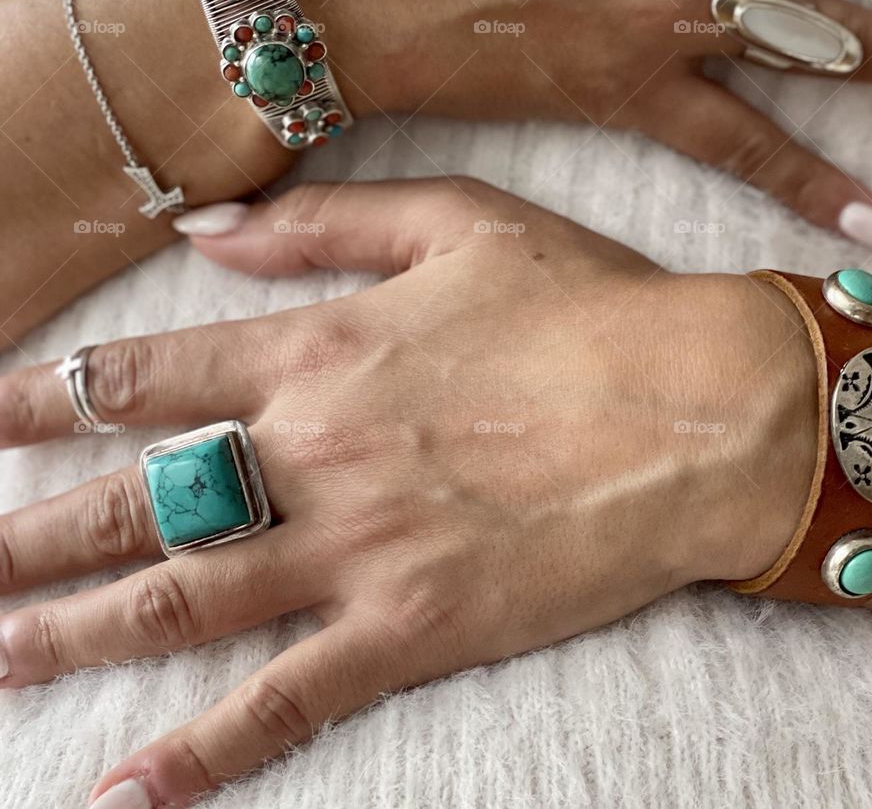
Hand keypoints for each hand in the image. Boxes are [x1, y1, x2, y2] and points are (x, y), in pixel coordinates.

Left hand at [0, 177, 815, 805]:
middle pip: (131, 504)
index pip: (143, 378)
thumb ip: (322, 221)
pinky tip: (120, 791)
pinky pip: (284, 700)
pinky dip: (198, 754)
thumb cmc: (585, 302)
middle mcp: (314, 452)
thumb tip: (206, 227)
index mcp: (318, 349)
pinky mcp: (412, 629)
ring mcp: (357, 549)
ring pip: (179, 601)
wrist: (703, 406)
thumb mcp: (456, 221)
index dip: (45, 397)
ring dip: (70, 636)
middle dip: (24, 539)